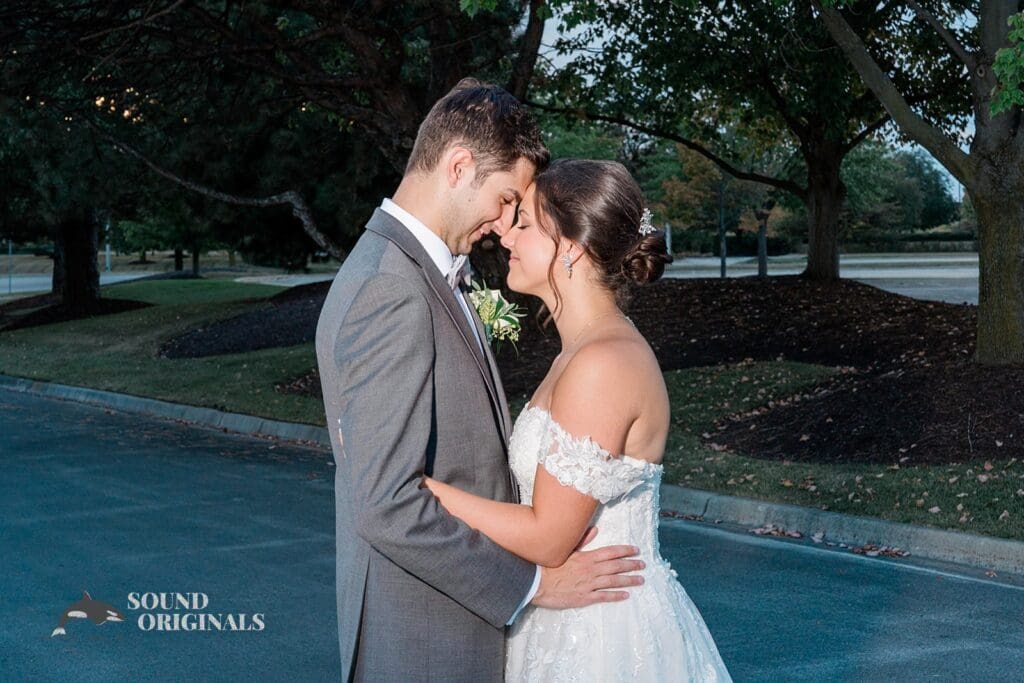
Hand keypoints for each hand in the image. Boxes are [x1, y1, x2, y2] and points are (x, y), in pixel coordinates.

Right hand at [530, 526, 644, 608]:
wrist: (537, 582)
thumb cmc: (549, 564)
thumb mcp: (566, 549)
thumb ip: (582, 540)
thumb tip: (595, 529)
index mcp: (587, 557)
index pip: (611, 552)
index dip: (625, 551)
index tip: (636, 550)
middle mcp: (591, 570)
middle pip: (616, 567)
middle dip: (631, 565)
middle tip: (643, 565)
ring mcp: (589, 585)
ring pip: (613, 581)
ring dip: (628, 580)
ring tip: (640, 579)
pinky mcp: (584, 597)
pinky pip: (604, 596)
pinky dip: (616, 595)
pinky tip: (626, 595)